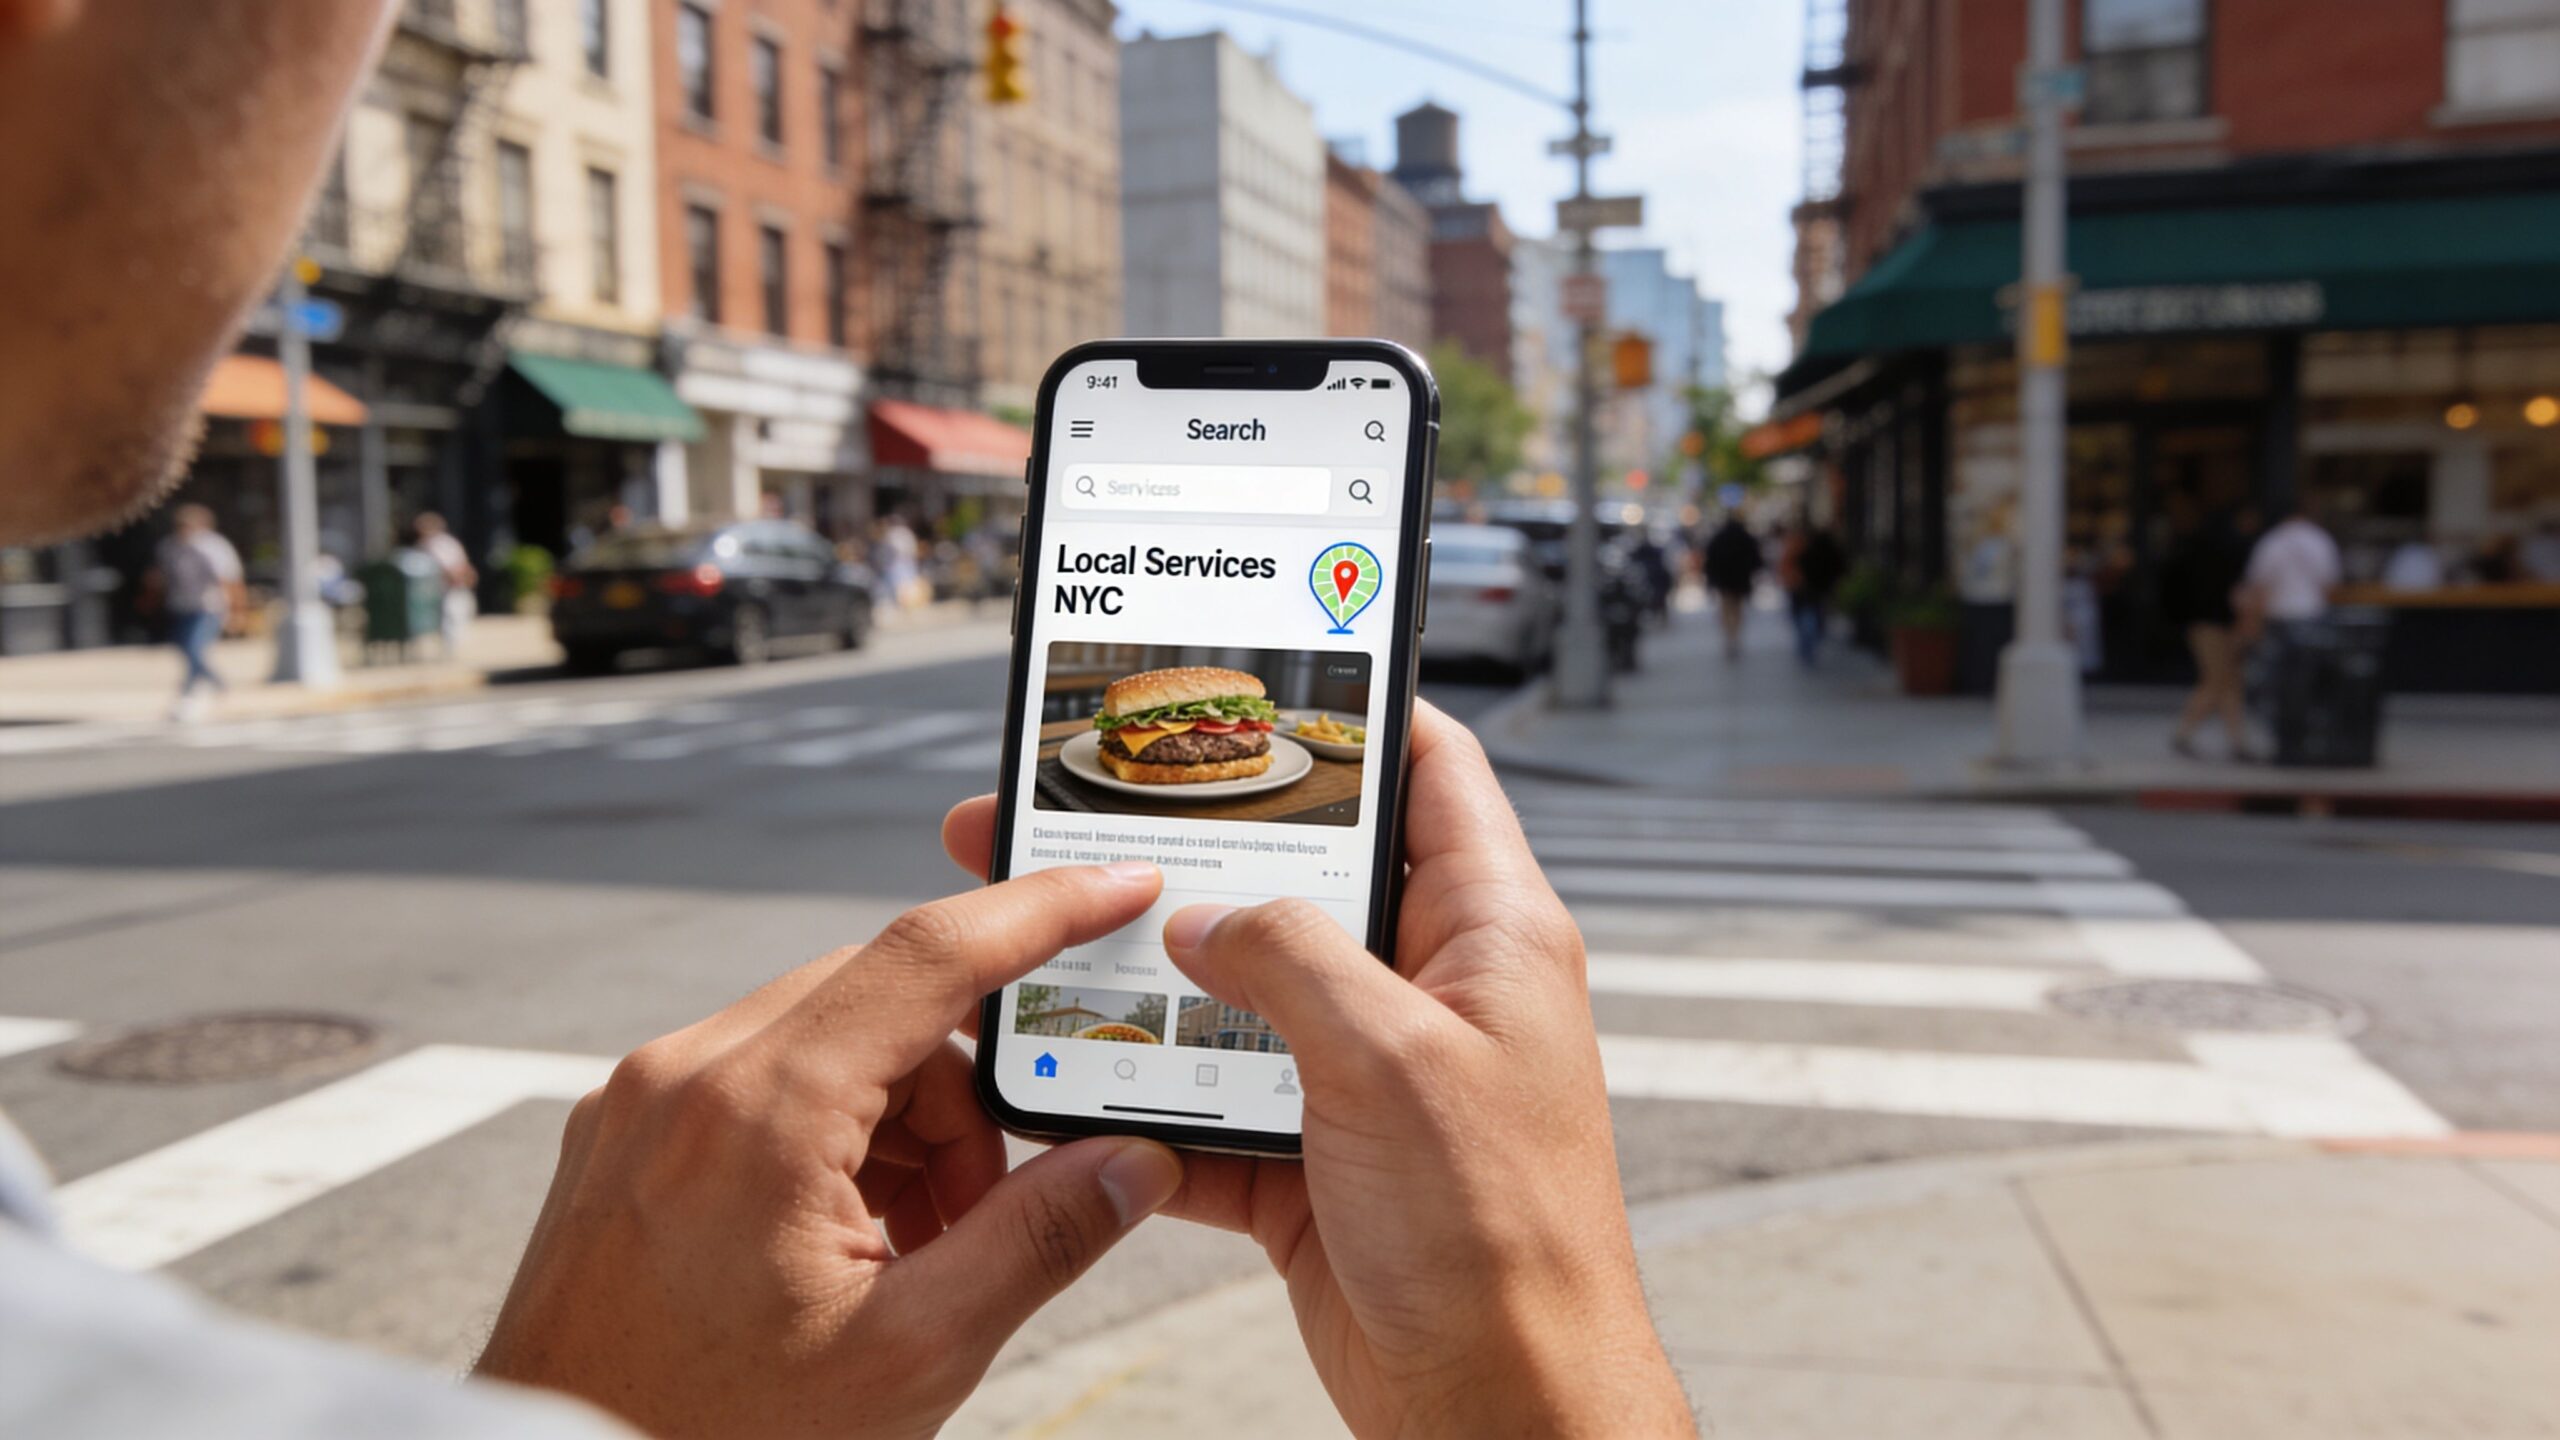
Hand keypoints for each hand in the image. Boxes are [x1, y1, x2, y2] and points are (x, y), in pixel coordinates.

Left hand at [475, 864, 1185, 1439]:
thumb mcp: (911, 1352)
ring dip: (902, 1122)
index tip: (1117, 887)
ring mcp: (640, 1102)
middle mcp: (684, 1076)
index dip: (1041, 911)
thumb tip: (1134, 1164)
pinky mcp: (622, 1135)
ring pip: (828, 1038)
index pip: (929, 955)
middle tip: (993, 1206)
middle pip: (885, 1000)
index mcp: (757, 1113)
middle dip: (966, 1089)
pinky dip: (834, 1137)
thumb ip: (1037, 1240)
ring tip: (911, 1253)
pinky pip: (762, 1081)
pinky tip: (850, 1244)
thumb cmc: (715, 1438)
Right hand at [942, 702, 1693, 1437]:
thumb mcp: (1393, 1061)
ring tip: (1053, 937)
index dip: (1353, 710)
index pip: (1430, 770)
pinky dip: (1149, 1097)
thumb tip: (1205, 921)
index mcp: (1488, 932)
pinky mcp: (1316, 1157)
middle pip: (1304, 878)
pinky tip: (1081, 1083)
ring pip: (1243, 989)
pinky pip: (1215, 1099)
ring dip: (1155, 976)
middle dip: (1198, 850)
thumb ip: (1291, 961)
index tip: (1262, 672)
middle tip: (1091, 812)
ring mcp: (1369, 1074)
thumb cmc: (1502, 1240)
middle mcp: (1429, 989)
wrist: (1498, 1410)